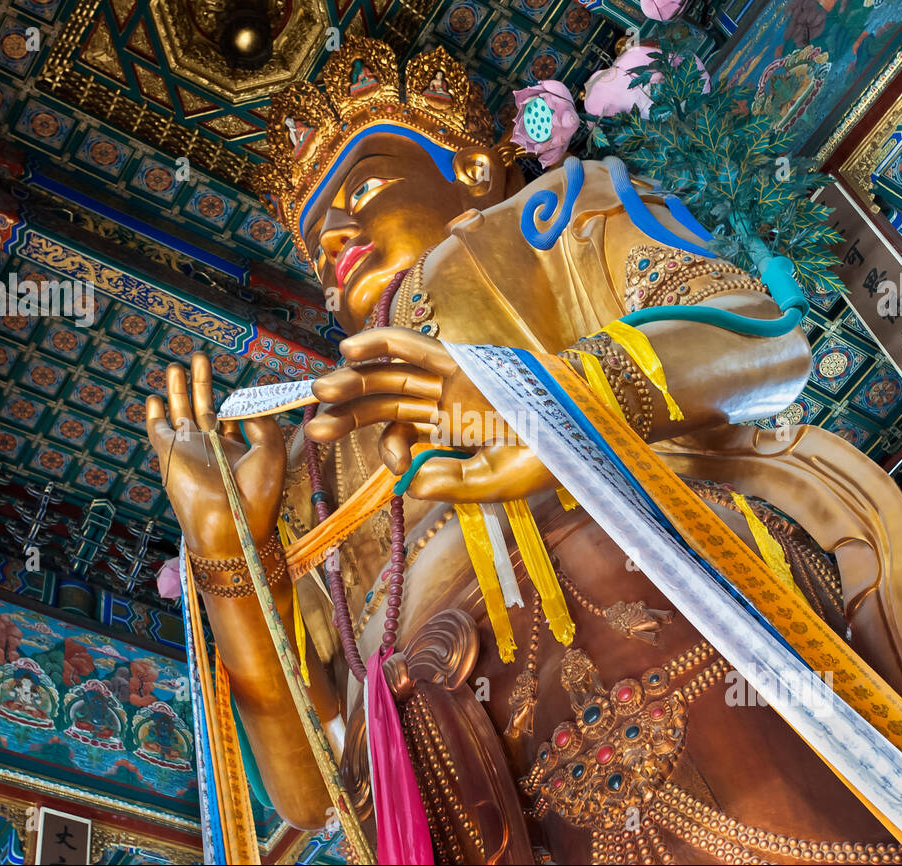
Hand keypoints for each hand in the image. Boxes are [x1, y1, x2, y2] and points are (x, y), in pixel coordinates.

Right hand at [145, 353, 284, 558]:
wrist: (229, 525)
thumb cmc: (256, 496)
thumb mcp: (271, 453)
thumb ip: (262, 422)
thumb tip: (245, 403)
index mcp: (239, 449)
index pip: (234, 417)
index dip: (237, 400)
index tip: (244, 384)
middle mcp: (213, 447)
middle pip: (204, 406)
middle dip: (202, 381)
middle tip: (199, 356)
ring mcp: (190, 449)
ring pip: (180, 411)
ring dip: (178, 388)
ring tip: (176, 365)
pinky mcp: (169, 453)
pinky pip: (158, 429)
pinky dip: (155, 413)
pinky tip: (154, 397)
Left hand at [305, 328, 555, 502]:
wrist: (588, 426)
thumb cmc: (550, 456)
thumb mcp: (496, 482)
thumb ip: (453, 484)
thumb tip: (407, 484)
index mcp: (450, 436)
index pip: (403, 437)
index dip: (386, 449)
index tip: (394, 464)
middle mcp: (444, 405)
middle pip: (384, 404)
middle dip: (347, 414)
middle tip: (313, 426)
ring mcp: (451, 381)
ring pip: (391, 378)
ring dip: (353, 382)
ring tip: (320, 392)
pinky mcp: (461, 360)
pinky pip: (415, 348)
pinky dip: (382, 344)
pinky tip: (350, 348)